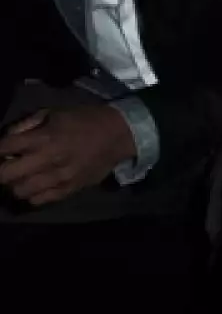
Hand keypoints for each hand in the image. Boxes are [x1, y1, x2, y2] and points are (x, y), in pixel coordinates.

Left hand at [0, 105, 136, 205]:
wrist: (118, 135)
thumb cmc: (84, 120)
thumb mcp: (53, 113)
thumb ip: (26, 125)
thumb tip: (7, 139)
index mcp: (43, 138)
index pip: (4, 148)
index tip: (0, 152)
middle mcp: (48, 160)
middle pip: (6, 175)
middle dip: (0, 171)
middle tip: (6, 167)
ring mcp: (60, 177)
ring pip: (21, 191)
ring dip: (15, 184)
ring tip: (21, 178)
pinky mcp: (71, 189)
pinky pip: (41, 200)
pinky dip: (32, 195)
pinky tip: (36, 186)